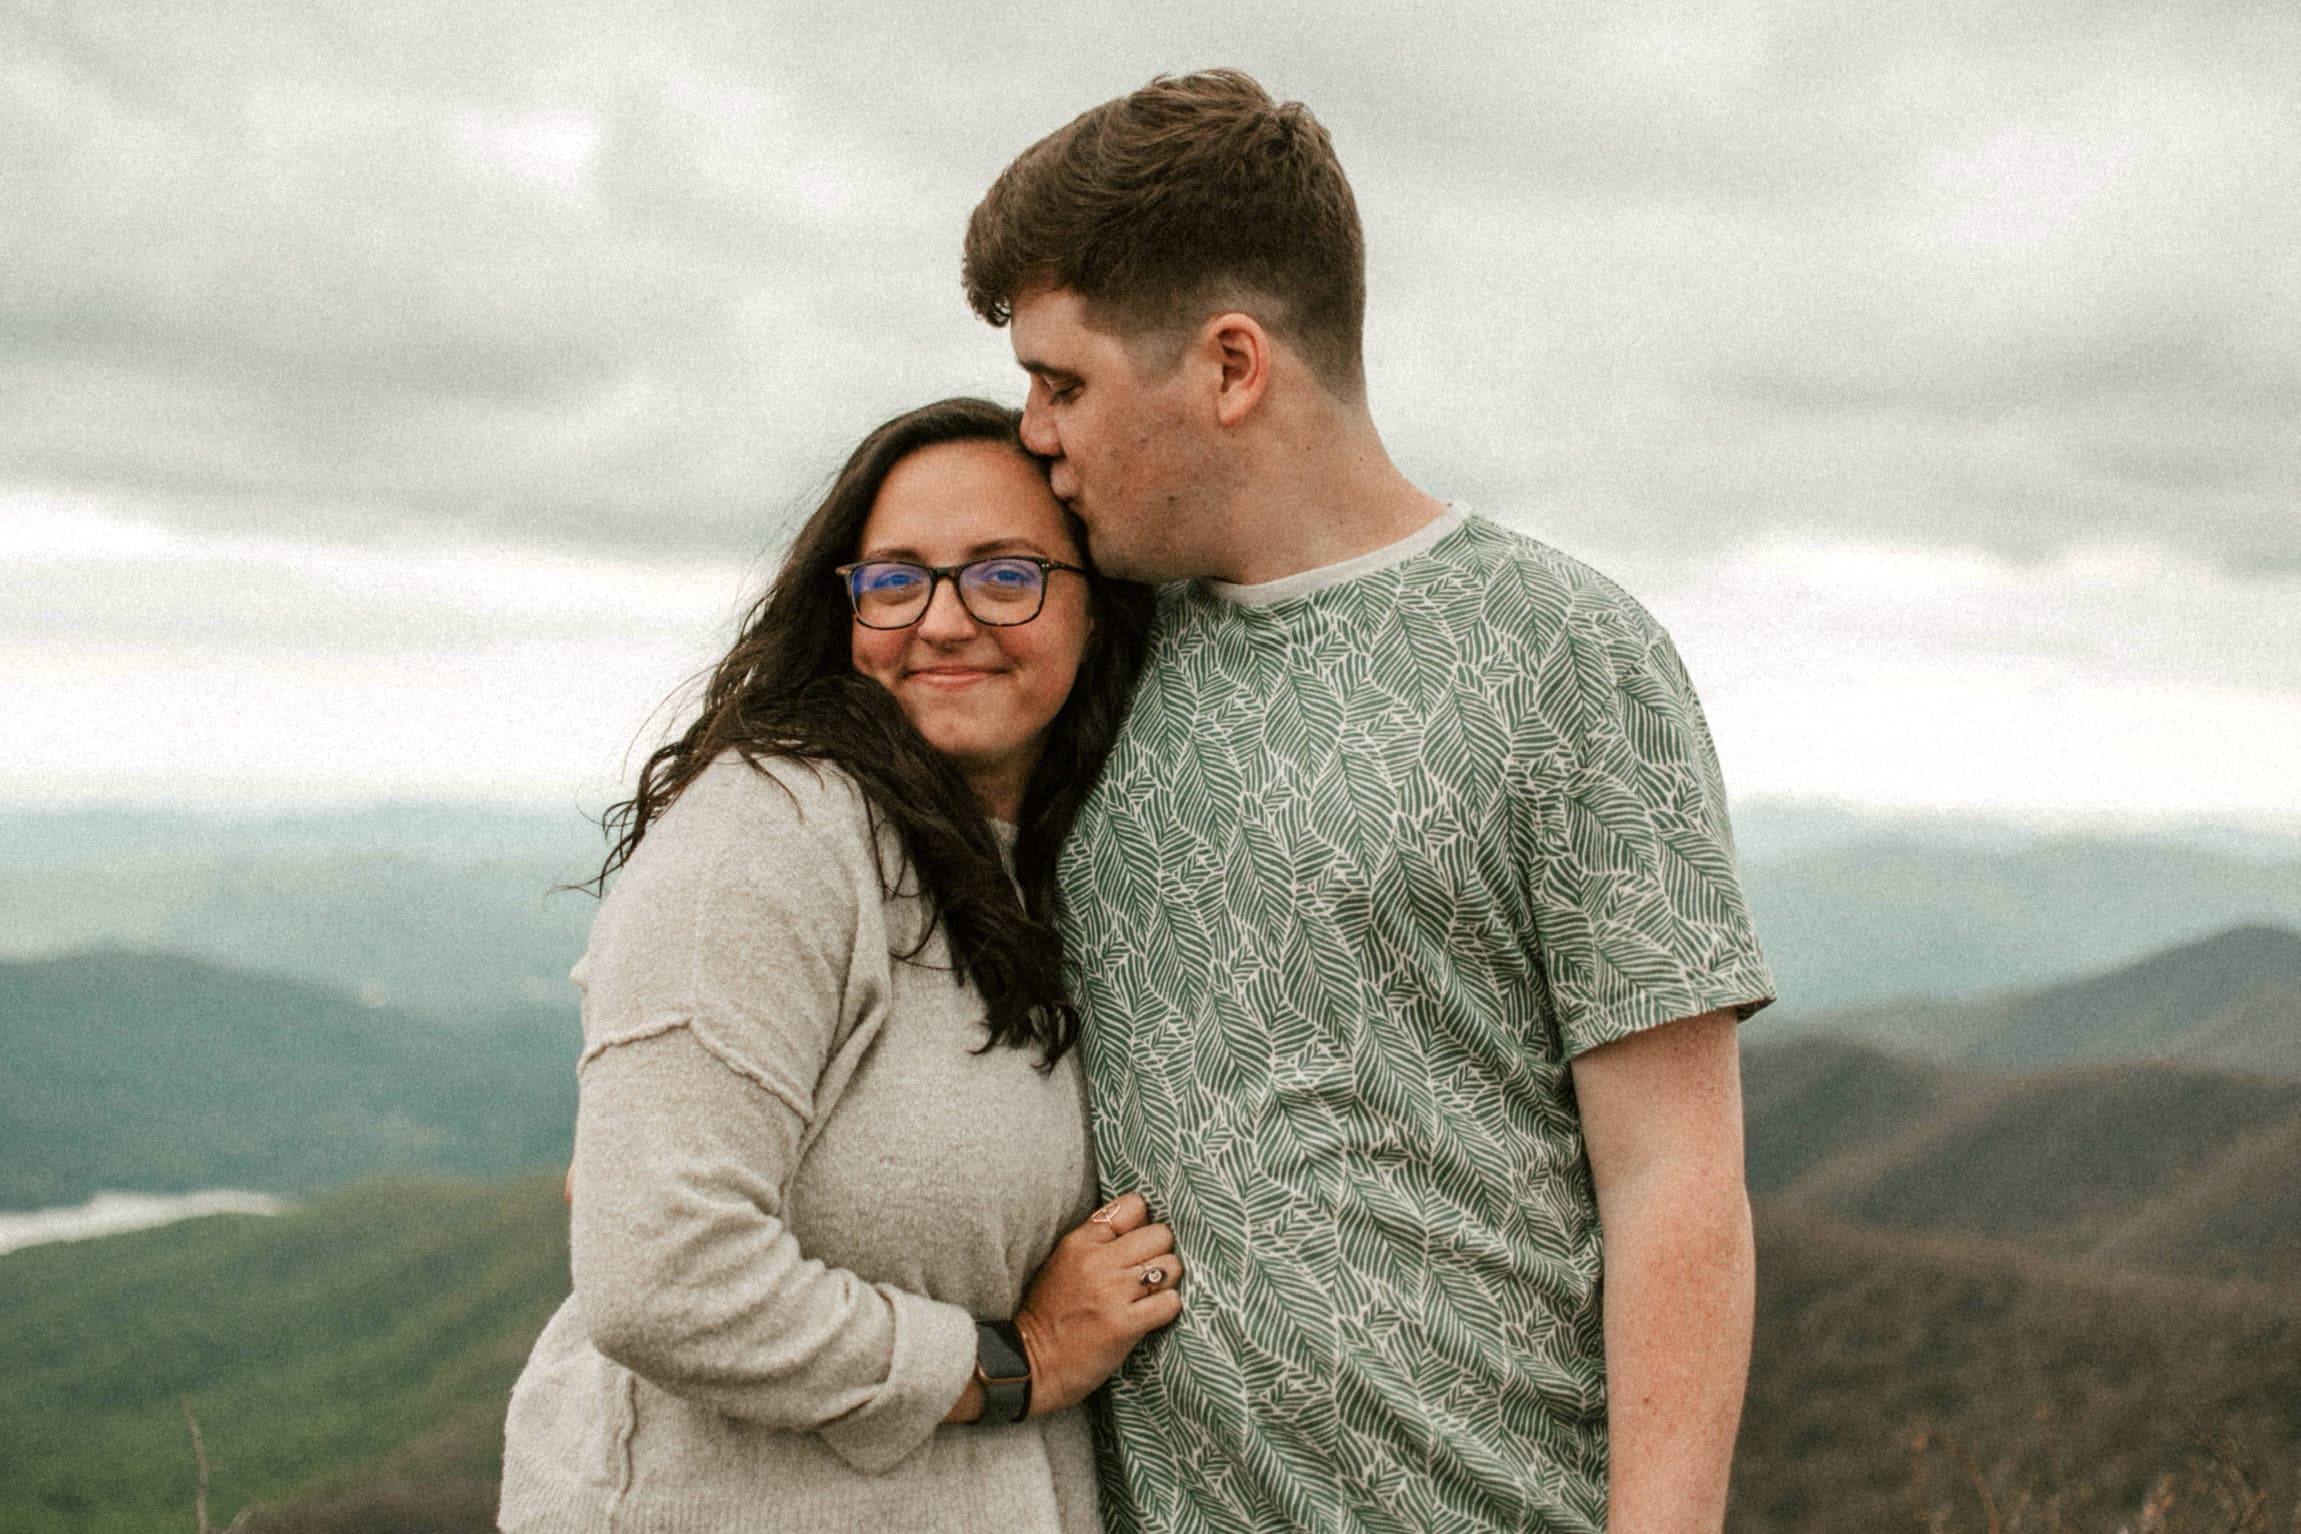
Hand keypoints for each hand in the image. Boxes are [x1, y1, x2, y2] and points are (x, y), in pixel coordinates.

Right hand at [1013, 1192, 1183, 1414]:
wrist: (1030, 1364)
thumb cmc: (1049, 1316)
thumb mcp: (1062, 1263)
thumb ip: (1096, 1240)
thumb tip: (1141, 1223)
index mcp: (1080, 1242)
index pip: (1134, 1206)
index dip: (1142, 1226)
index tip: (1136, 1248)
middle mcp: (1097, 1261)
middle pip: (1160, 1234)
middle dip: (1159, 1254)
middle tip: (1146, 1277)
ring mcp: (1112, 1292)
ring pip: (1170, 1266)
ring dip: (1166, 1283)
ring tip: (1148, 1297)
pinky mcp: (1124, 1324)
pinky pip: (1169, 1302)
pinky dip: (1167, 1309)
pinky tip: (1151, 1317)